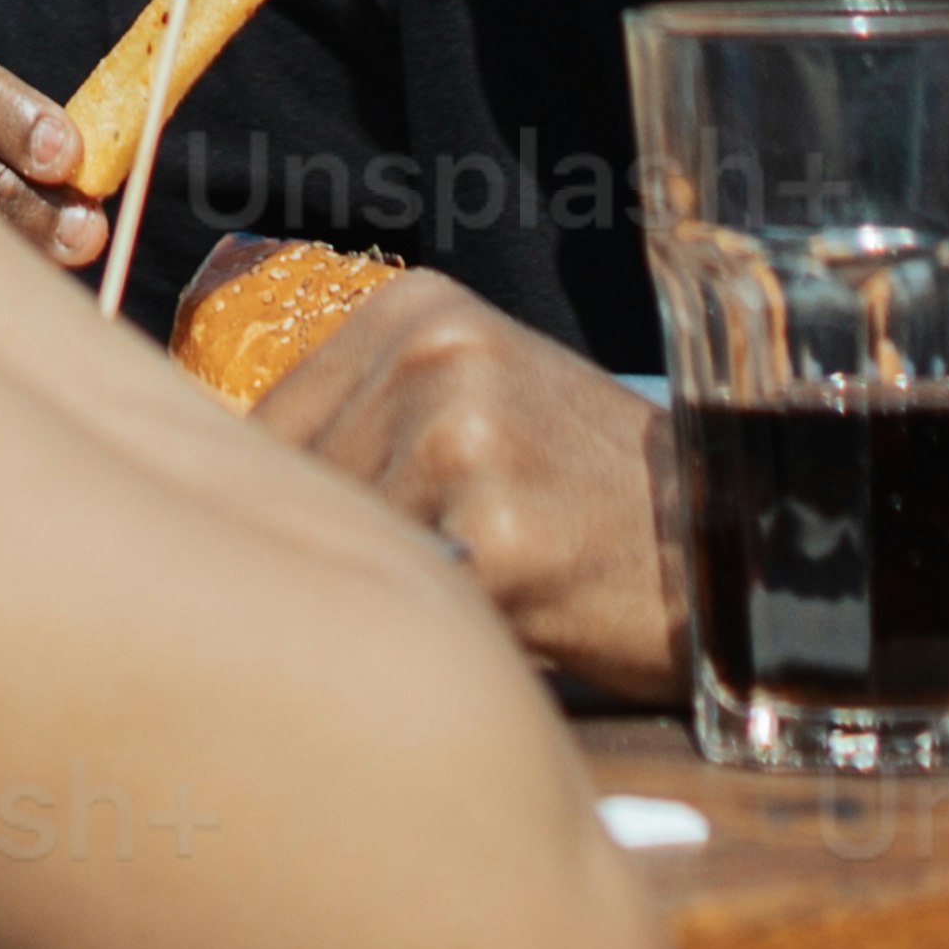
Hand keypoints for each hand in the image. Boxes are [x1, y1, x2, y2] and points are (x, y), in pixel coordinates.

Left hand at [254, 276, 682, 702]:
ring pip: (352, 554)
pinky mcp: (496, 535)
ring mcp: (463, 437)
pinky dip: (440, 640)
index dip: (289, 510)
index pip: (270, 423)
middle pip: (302, 490)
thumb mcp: (475, 402)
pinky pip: (411, 612)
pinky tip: (504, 628)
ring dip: (393, 601)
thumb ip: (362, 421)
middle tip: (419, 587)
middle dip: (344, 558)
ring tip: (477, 597)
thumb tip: (224, 490)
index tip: (324, 554)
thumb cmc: (584, 495)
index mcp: (415, 308)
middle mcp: (433, 352)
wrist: (724, 544)